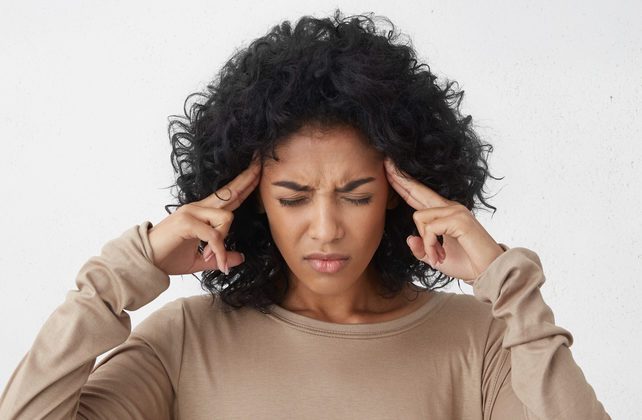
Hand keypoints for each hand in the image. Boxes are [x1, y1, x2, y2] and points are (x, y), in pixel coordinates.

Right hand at [148, 153, 261, 275]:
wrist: (144, 262)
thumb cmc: (167, 257)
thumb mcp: (200, 260)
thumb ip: (219, 256)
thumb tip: (239, 258)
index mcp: (201, 212)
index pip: (228, 196)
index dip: (244, 184)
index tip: (257, 172)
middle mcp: (197, 207)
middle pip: (229, 192)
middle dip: (248, 180)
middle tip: (260, 166)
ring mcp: (191, 212)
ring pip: (226, 218)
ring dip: (224, 241)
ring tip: (216, 260)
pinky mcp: (186, 222)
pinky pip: (214, 235)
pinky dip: (218, 251)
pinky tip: (217, 263)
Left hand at [384, 157, 504, 283]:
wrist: (488, 272)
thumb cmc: (466, 263)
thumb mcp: (434, 257)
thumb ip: (421, 248)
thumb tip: (409, 238)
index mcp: (445, 213)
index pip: (419, 195)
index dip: (403, 184)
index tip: (389, 170)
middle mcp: (450, 207)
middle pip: (418, 190)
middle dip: (400, 178)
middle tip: (386, 162)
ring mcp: (456, 211)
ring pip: (420, 217)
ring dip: (425, 242)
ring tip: (437, 256)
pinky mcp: (459, 219)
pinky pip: (429, 228)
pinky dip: (430, 245)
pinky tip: (440, 255)